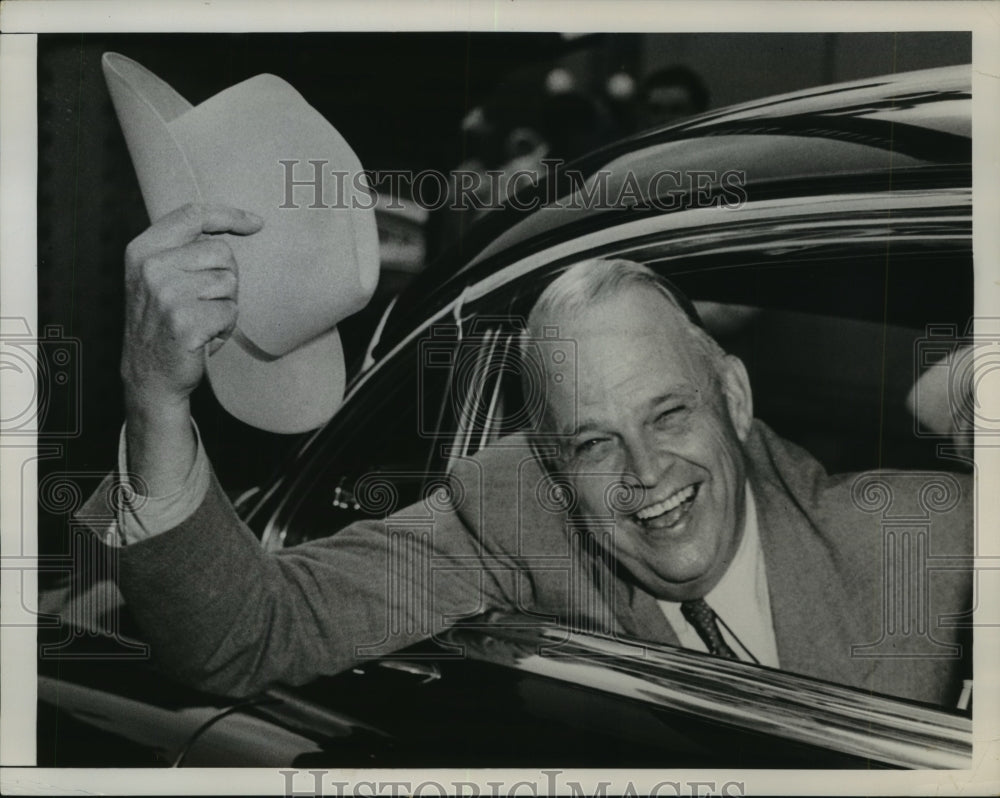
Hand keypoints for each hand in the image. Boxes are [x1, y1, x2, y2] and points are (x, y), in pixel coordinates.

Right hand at [121, 203, 262, 411]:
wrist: (149, 376)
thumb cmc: (164, 324)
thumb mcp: (159, 278)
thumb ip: (184, 249)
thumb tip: (239, 224)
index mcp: (143, 250)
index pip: (193, 215)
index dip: (229, 215)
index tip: (255, 223)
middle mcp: (151, 268)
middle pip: (222, 252)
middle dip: (225, 278)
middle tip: (203, 303)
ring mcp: (167, 294)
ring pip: (229, 283)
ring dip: (225, 306)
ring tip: (201, 321)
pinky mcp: (185, 321)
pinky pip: (230, 312)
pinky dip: (225, 327)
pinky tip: (204, 337)